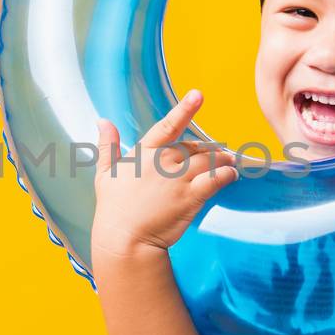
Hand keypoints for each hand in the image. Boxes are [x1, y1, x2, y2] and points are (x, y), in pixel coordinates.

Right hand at [92, 89, 239, 257]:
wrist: (125, 240)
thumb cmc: (113, 208)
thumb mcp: (104, 173)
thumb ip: (107, 145)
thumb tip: (102, 121)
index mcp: (144, 153)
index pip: (168, 125)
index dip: (185, 109)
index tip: (198, 95)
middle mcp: (163, 162)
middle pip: (195, 146)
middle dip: (208, 150)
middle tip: (218, 153)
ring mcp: (178, 179)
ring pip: (209, 160)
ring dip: (223, 159)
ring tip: (229, 161)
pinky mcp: (191, 197)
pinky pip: (216, 179)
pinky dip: (227, 175)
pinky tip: (232, 175)